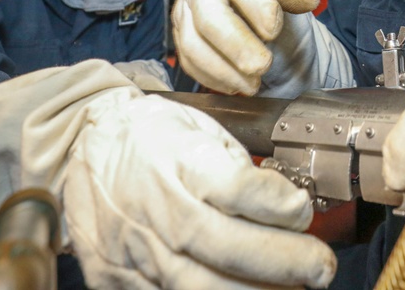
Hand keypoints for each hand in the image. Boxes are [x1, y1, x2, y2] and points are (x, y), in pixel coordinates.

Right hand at [0, 61, 336, 288]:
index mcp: (181, 161)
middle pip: (227, 246)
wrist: (85, 144)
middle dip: (284, 262)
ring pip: (201, 287)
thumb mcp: (201, 131)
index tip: (303, 209)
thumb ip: (240, 170)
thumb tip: (287, 208)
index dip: (280, 204)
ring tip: (292, 287)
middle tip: (320, 267)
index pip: (237, 189)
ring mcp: (136, 249)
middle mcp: (158, 207)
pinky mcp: (117, 279)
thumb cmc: (154, 136)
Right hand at [171, 0, 320, 94]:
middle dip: (238, 45)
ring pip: (193, 44)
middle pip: (209, 16)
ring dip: (225, 70)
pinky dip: (214, 78)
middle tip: (263, 65)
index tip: (274, 28)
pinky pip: (188, 63)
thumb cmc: (265, 0)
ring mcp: (185, 14)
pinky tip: (236, 85)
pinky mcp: (179, 40)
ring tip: (254, 83)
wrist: (248, 16)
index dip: (255, 3)